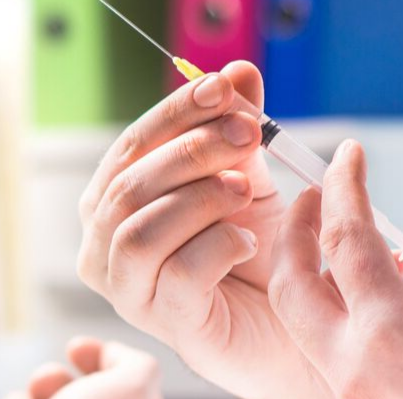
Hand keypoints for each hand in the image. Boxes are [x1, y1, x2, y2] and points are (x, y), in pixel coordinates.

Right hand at [76, 61, 349, 398]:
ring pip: (140, 232)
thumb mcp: (249, 175)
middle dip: (191, 150)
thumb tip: (238, 70)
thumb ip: (237, 125)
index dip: (175, 112)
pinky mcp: (168, 325)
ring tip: (246, 190)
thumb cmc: (261, 252)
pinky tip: (251, 242)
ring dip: (198, 198)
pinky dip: (218, 246)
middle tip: (248, 133)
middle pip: (129, 186)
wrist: (297, 326)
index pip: (131, 147)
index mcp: (113, 204)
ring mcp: (130, 291)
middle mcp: (105, 248)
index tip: (225, 87)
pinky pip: (178, 275)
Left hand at [268, 141, 402, 398]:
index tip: (350, 154)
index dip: (345, 187)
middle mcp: (354, 369)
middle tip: (316, 195)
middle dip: (295, 230)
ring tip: (350, 244)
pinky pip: (325, 352)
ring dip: (310, 274)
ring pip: (301, 321)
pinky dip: (335, 313)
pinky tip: (373, 297)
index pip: (348, 240)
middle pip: (292, 282)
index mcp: (393, 335)